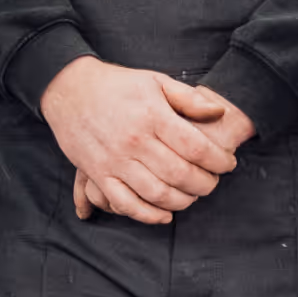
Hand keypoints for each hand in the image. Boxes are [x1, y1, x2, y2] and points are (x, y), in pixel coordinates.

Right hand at [74, 87, 258, 217]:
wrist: (69, 89)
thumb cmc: (117, 85)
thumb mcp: (156, 81)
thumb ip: (190, 98)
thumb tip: (219, 113)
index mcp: (152, 116)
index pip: (196, 147)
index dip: (219, 161)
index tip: (227, 164)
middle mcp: (134, 140)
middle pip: (181, 174)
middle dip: (205, 184)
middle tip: (212, 181)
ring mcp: (114, 160)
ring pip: (157, 194)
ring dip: (182, 201)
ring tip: (192, 195)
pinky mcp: (98, 174)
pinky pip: (126, 204)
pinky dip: (149, 215)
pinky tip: (165, 214)